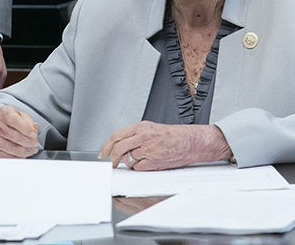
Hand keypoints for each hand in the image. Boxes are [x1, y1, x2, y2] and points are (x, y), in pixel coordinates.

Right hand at [0, 106, 39, 157]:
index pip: (13, 120)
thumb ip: (30, 122)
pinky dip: (17, 157)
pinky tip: (24, 154)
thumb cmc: (13, 121)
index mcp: (4, 112)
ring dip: (24, 150)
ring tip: (32, 149)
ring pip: (9, 147)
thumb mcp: (23, 116)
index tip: (34, 134)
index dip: (25, 128)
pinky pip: (6, 157)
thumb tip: (35, 129)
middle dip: (26, 141)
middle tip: (35, 143)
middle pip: (11, 134)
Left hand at [99, 121, 231, 170]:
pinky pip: (138, 168)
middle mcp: (143, 136)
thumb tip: (119, 146)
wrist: (190, 142)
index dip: (107, 146)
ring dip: (129, 162)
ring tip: (140, 159)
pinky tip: (148, 162)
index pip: (117, 135)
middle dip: (112, 157)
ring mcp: (148, 149)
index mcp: (142, 126)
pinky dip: (139, 168)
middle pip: (118, 148)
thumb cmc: (174, 136)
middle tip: (110, 162)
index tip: (104, 152)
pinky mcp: (153, 161)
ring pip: (128, 159)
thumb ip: (136, 135)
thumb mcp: (152, 129)